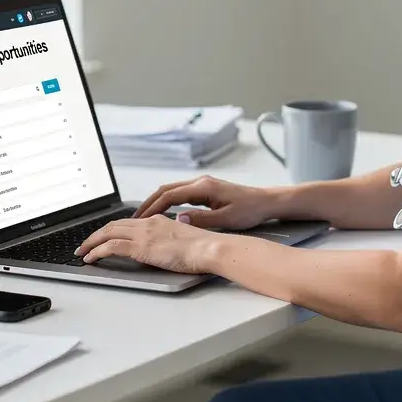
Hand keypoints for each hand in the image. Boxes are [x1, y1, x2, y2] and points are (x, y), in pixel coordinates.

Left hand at [75, 214, 216, 274]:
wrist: (209, 248)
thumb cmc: (204, 248)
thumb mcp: (183, 241)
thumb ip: (170, 241)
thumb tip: (163, 249)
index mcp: (158, 221)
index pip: (128, 222)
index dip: (112, 229)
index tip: (103, 237)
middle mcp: (148, 223)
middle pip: (113, 224)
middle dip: (96, 234)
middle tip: (85, 244)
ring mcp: (143, 234)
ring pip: (107, 233)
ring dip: (91, 242)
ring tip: (82, 252)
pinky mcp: (141, 246)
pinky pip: (111, 246)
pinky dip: (97, 251)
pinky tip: (90, 258)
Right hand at [135, 175, 278, 229]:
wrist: (266, 201)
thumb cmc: (250, 210)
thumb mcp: (226, 219)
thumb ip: (201, 219)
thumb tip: (178, 219)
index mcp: (203, 187)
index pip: (169, 195)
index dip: (152, 207)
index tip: (140, 219)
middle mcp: (200, 182)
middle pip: (165, 189)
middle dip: (148, 203)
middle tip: (134, 219)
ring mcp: (202, 184)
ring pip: (171, 190)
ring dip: (156, 202)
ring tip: (143, 217)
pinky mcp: (205, 189)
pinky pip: (179, 193)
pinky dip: (166, 202)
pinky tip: (162, 213)